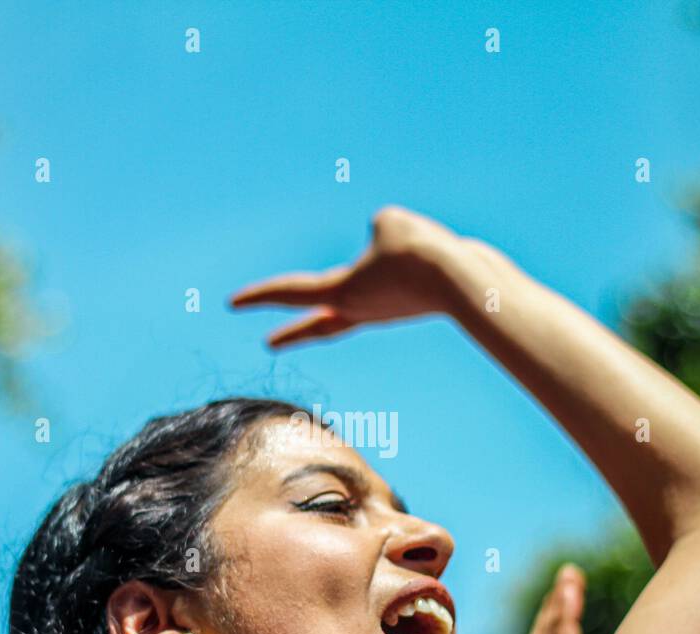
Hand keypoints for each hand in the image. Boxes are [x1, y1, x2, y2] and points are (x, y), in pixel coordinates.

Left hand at [227, 205, 465, 346]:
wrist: (470, 281)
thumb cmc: (422, 253)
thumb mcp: (390, 224)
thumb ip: (378, 229)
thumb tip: (391, 243)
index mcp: (343, 293)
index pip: (290, 293)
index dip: (258, 297)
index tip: (230, 304)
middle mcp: (362, 308)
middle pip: (318, 323)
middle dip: (293, 331)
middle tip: (269, 343)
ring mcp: (388, 310)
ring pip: (367, 296)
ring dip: (381, 267)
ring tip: (406, 249)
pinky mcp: (413, 303)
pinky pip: (404, 270)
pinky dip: (413, 255)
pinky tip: (430, 250)